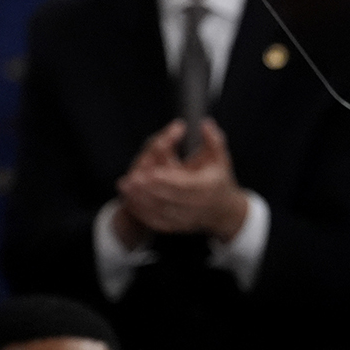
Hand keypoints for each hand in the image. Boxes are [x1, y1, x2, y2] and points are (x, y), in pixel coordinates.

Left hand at [117, 118, 252, 241]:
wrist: (224, 212)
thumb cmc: (219, 179)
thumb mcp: (220, 158)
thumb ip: (213, 139)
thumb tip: (205, 122)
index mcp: (205, 187)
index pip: (182, 184)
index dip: (163, 179)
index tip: (147, 172)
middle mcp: (196, 205)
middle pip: (167, 198)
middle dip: (146, 189)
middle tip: (128, 179)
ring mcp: (186, 218)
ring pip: (160, 211)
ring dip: (141, 200)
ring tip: (125, 188)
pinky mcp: (178, 227)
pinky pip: (158, 223)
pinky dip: (144, 213)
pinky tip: (131, 202)